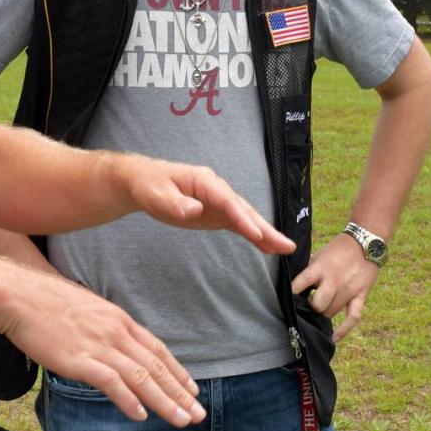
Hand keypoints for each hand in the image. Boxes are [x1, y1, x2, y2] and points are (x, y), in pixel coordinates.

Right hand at [1, 265, 205, 426]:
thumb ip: (104, 327)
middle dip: (179, 392)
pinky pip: (110, 382)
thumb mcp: (86, 308)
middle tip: (198, 413)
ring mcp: (98, 345)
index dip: (176, 370)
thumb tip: (114, 345)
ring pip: (141, 377)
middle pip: (155, 366)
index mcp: (117, 318)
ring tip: (182, 420)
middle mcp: (115, 331)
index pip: (156, 348)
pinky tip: (140, 415)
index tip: (192, 388)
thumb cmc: (46, 301)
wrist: (19, 296)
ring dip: (165, 401)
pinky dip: (128, 399)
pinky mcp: (79, 358)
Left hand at [117, 155, 295, 254]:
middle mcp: (216, 190)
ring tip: (285, 249)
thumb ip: (175, 203)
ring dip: (264, 233)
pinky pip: (237, 224)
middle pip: (243, 209)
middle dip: (264, 227)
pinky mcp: (215, 213)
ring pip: (244, 217)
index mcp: (203, 181)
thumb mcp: (157, 195)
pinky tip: (266, 248)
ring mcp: (217, 201)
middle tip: (286, 245)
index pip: (227, 201)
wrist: (143, 182)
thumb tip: (195, 210)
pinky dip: (251, 235)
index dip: (242, 217)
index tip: (256, 234)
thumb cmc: (149, 186)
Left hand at [291, 234, 380, 340]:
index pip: (299, 284)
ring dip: (323, 313)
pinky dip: (344, 330)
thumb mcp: (317, 255)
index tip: (285, 300)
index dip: (291, 294)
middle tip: (308, 304)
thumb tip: (291, 282)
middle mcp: (333, 281)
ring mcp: (348, 290)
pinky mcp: (361, 296)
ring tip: (318, 310)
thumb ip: (307, 270)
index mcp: (319, 269)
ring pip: (331, 312)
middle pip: (317, 305)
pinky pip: (353, 318)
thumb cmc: (336, 250)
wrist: (365, 243)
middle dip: (310, 307)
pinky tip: (334, 338)